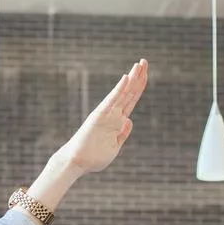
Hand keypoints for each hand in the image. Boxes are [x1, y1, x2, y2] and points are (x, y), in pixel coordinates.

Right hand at [58, 59, 147, 175]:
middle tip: (145, 61)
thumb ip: (122, 134)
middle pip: (129, 93)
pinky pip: (111, 100)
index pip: (131, 101)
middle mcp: (113, 114)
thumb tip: (129, 120)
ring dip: (132, 78)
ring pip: (123, 93)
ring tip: (140, 64)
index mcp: (117, 122)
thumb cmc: (94, 157)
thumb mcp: (114, 147)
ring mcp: (107, 114)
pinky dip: (119, 89)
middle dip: (138, 78)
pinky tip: (126, 78)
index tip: (145, 74)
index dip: (139, 88)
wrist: (78, 162)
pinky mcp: (99, 115)